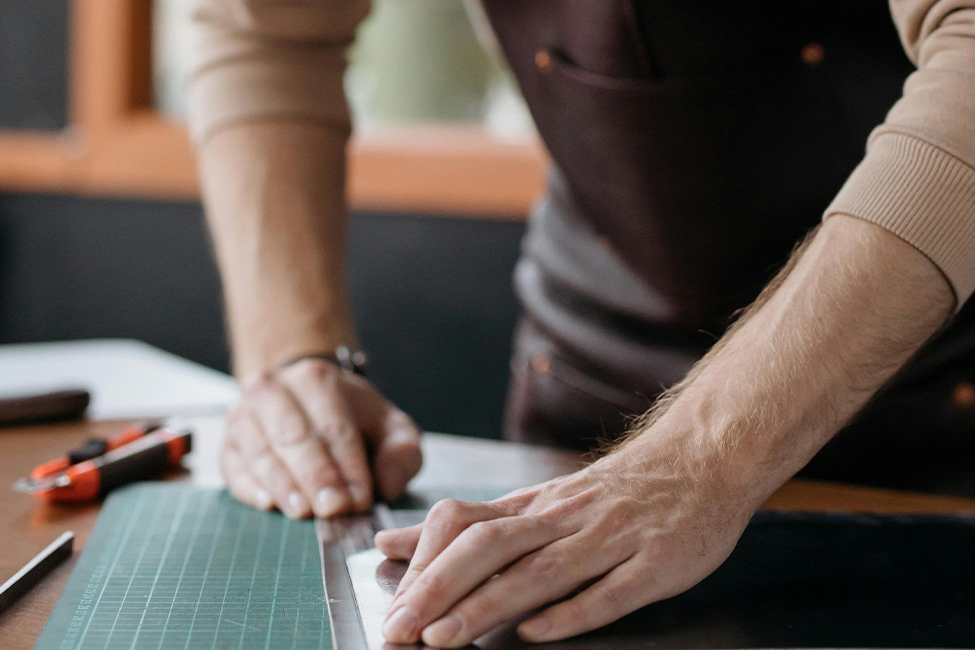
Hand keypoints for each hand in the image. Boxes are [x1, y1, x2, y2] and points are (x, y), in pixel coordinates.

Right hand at [220, 359, 421, 517]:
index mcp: (317, 379)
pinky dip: (249, 487)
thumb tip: (385, 486)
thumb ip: (401, 454)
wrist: (305, 400)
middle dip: (314, 476)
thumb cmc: (353, 421)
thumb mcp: (391, 429)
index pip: (334, 426)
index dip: (347, 465)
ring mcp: (244, 416)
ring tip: (303, 512)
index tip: (359, 499)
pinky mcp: (228, 445)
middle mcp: (274, 390)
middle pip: (293, 436)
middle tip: (332, 510)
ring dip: (283, 485)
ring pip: (260, 452)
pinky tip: (268, 503)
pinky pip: (234, 468)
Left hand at [374, 428, 755, 646]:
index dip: (424, 563)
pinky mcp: (656, 561)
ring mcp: (611, 538)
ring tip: (443, 638)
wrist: (700, 459)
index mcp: (535, 507)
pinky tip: (537, 632)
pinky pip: (611, 590)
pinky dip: (572, 611)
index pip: (466, 525)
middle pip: (490, 547)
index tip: (389, 602)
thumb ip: (471, 526)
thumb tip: (395, 542)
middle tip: (399, 629)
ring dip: (487, 604)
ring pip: (541, 570)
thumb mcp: (538, 501)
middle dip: (438, 589)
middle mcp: (565, 518)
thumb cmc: (614, 491)